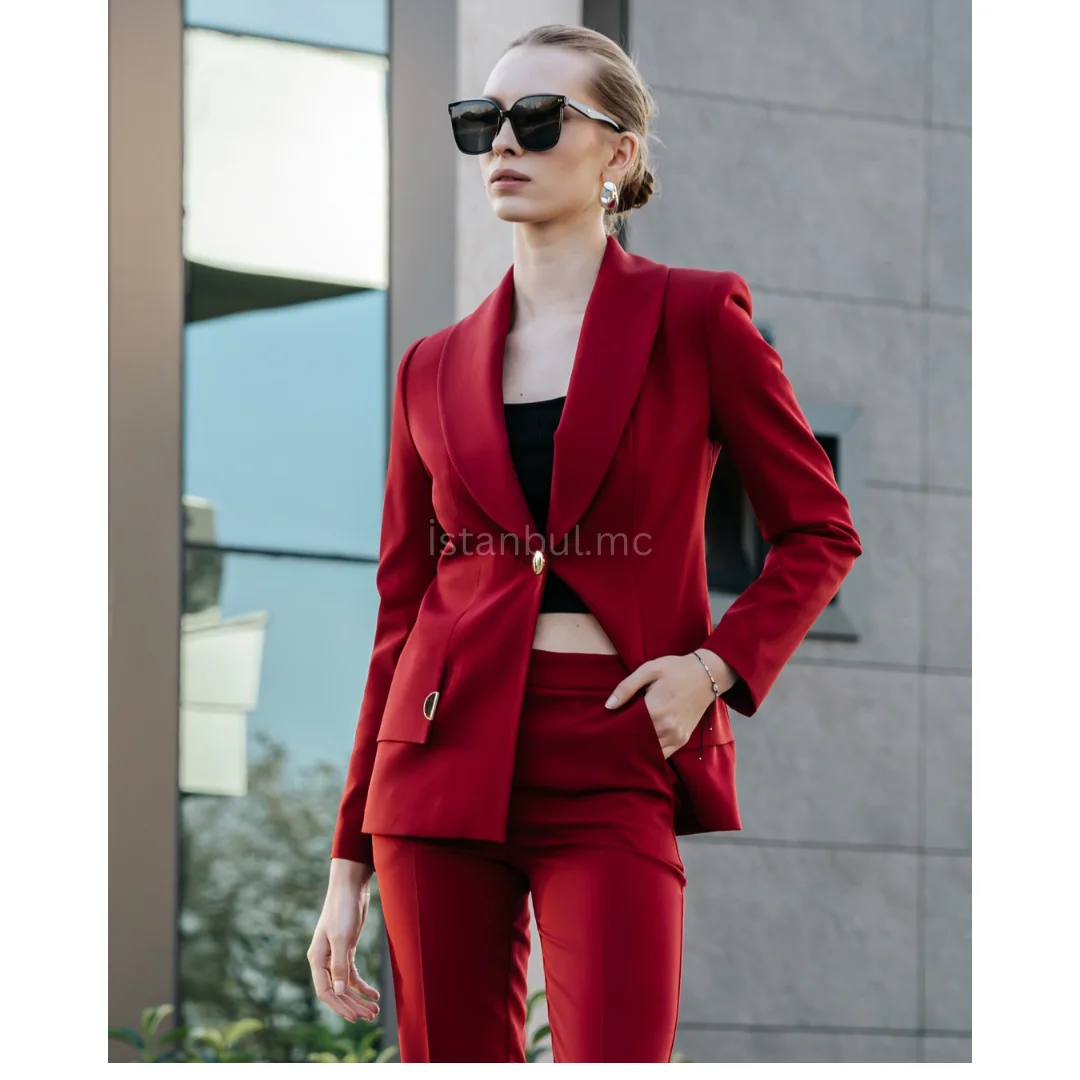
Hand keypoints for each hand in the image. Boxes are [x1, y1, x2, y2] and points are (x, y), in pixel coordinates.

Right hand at [307, 859, 381, 1023]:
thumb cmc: (343, 910)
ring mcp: (335, 956)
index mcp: (316, 959)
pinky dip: (362, 985)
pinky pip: (352, 974)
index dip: (339, 1006)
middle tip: (371, 1016)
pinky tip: (373, 993)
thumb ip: (339, 965)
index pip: (325, 991)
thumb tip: (339, 992)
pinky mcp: (346, 950)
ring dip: (359, 998)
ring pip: (345, 985)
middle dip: (353, 1005)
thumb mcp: (342, 938)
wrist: (350, 888)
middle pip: (337, 991)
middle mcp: (323, 960)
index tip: (354, 1018)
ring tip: (374, 1010)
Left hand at [604, 650, 735, 757]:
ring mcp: (676, 736)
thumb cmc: (676, 670)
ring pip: (650, 751)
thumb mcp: (649, 669)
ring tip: (627, 740)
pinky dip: (652, 752)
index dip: (616, 728)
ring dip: (638, 747)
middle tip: (613, 736)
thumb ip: (626, 687)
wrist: (706, 675)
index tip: (607, 727)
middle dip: (625, 739)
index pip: (628, 727)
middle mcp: (667, 727)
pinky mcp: (682, 739)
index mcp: (656, 709)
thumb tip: (609, 706)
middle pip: (638, 741)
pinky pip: (663, 754)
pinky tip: (642, 745)